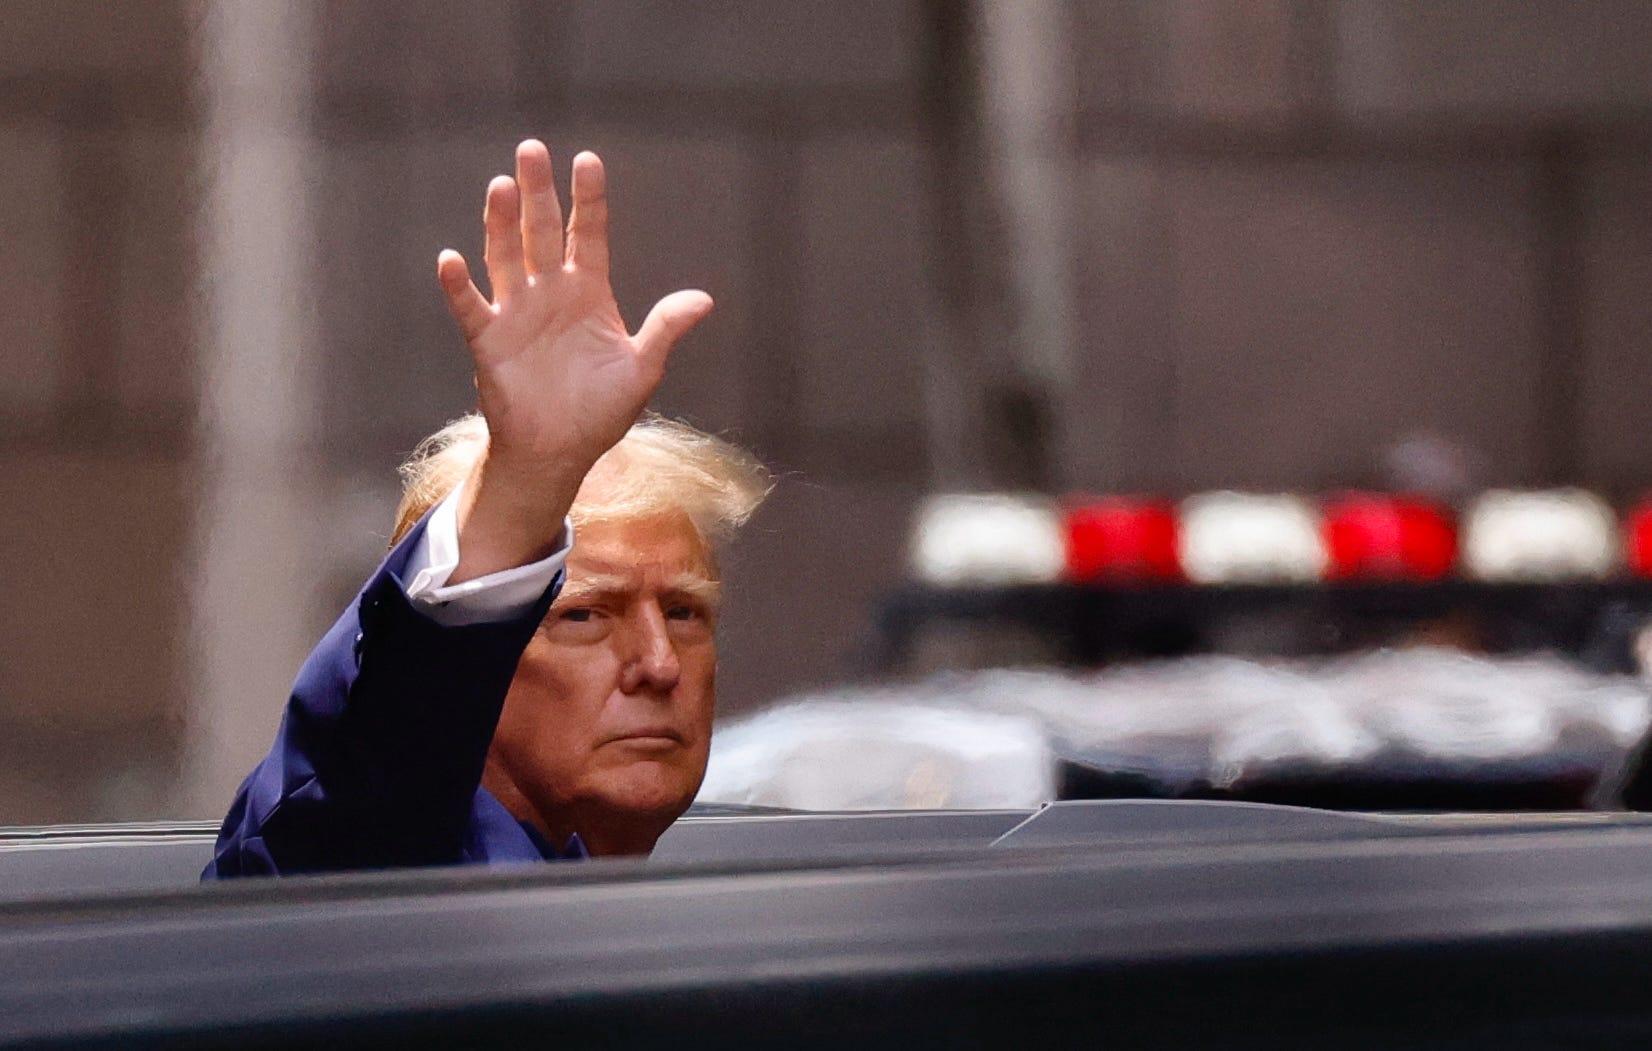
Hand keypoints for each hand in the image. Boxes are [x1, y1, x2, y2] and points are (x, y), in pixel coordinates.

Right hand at [435, 140, 712, 581]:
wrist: (560, 452)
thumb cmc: (601, 411)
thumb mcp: (642, 369)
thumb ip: (665, 330)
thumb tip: (704, 299)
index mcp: (588, 292)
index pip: (587, 233)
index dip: (587, 198)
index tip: (587, 159)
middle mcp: (549, 292)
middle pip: (540, 231)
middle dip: (537, 192)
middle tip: (530, 148)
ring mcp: (517, 313)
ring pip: (505, 257)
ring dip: (501, 224)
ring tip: (501, 186)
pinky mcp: (489, 341)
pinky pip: (471, 308)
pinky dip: (459, 285)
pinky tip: (451, 259)